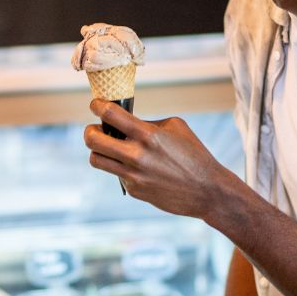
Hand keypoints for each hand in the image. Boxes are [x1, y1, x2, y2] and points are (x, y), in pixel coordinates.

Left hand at [83, 98, 254, 228]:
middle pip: (92, 139)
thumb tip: (124, 122)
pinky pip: (115, 174)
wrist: (207, 191)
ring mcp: (133, 175)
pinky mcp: (133, 190)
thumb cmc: (194, 155)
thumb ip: (147, 123)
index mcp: (147, 135)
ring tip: (108, 147)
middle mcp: (136, 155)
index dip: (97, 105)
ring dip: (98, 150)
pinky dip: (120, 167)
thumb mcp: (175, 128)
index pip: (110, 114)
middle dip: (89, 130)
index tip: (95, 104)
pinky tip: (135, 165)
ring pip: (95, 159)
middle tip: (95, 128)